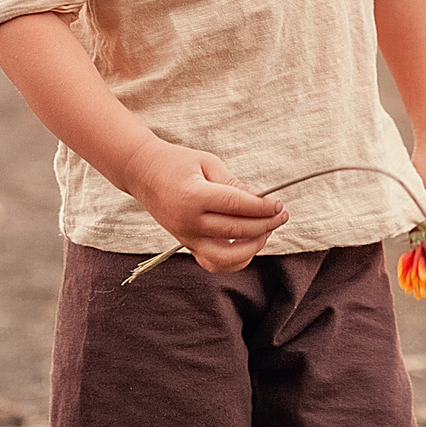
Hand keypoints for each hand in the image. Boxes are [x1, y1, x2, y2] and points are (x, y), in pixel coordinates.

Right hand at [123, 139, 285, 272]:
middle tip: (282, 215)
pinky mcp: (187, 245)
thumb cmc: (177, 162)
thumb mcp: (207, 163)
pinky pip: (214, 264)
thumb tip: (262, 202)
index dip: (262, 207)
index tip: (279, 204)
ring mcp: (186, 237)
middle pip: (236, 232)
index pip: (236, 207)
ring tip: (266, 230)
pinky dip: (234, 261)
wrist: (143, 173)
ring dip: (252, 247)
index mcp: (193, 197)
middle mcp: (188, 222)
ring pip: (226, 257)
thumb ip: (234, 184)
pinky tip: (249, 246)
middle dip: (265, 224)